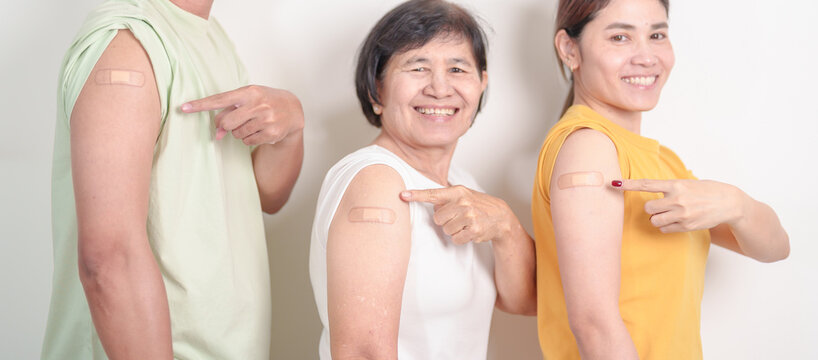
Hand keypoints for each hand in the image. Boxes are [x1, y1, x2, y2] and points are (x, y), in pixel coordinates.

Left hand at [181, 85, 303, 145]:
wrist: (292, 109)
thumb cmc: (264, 101)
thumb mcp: (248, 100)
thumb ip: (230, 112)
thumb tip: (218, 135)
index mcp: (249, 92)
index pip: (219, 99)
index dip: (200, 105)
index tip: (184, 108)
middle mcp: (258, 104)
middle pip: (226, 122)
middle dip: (226, 125)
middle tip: (235, 122)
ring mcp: (266, 119)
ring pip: (237, 134)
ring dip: (240, 132)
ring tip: (252, 124)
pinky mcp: (271, 133)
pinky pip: (248, 141)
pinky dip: (250, 138)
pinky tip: (260, 130)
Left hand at [400, 185, 514, 244]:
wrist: (500, 216)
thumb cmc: (478, 205)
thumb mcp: (463, 195)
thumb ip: (445, 197)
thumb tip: (423, 197)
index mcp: (457, 192)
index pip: (433, 194)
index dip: (416, 195)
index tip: (402, 195)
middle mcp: (463, 202)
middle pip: (437, 218)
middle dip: (445, 221)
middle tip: (458, 218)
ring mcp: (469, 215)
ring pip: (446, 230)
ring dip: (454, 230)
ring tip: (465, 225)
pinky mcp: (474, 229)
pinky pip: (455, 239)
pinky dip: (460, 238)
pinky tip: (470, 232)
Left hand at [613, 178, 745, 232]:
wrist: (729, 202)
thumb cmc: (706, 190)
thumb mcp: (687, 183)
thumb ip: (669, 187)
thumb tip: (649, 189)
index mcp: (676, 184)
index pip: (647, 184)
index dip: (629, 184)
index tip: (615, 183)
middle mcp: (678, 199)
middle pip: (648, 207)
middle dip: (651, 208)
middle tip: (661, 205)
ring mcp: (682, 214)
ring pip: (654, 220)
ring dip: (657, 218)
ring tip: (669, 213)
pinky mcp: (687, 226)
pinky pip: (665, 229)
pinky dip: (666, 226)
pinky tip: (676, 221)